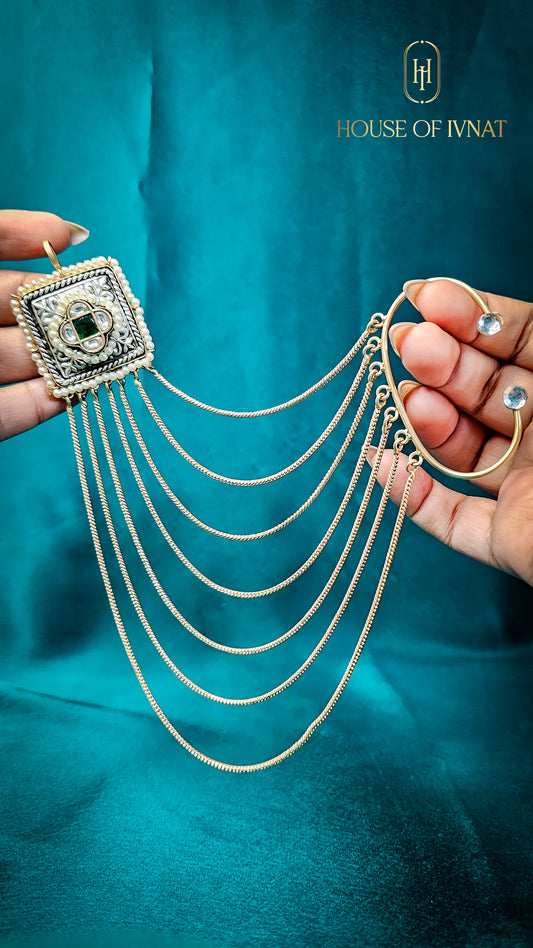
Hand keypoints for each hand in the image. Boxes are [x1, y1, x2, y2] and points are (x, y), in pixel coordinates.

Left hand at [0, 209, 88, 439]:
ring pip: (21, 362)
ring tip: (106, 353)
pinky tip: (77, 391)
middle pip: (19, 312)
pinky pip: (8, 413)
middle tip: (106, 312)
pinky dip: (43, 404)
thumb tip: (72, 230)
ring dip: (65, 360)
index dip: (32, 241)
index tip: (76, 239)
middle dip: (63, 310)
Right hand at [374, 278, 532, 584]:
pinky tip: (381, 460)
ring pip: (462, 448)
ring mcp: (530, 489)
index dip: (474, 316)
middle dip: (444, 361)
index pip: (518, 341)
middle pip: (482, 389)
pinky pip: (453, 519)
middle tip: (409, 343)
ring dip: (426, 420)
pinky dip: (411, 495)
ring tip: (407, 398)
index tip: (428, 296)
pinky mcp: (512, 542)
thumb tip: (502, 304)